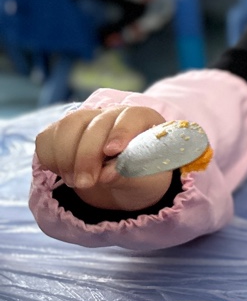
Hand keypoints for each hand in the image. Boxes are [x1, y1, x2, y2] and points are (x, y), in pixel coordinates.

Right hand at [34, 105, 171, 210]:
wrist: (121, 186)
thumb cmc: (140, 179)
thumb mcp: (145, 183)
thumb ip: (129, 176)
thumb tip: (106, 174)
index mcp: (143, 120)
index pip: (132, 117)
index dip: (121, 131)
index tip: (112, 151)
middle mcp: (113, 114)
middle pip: (96, 124)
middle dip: (87, 156)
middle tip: (85, 183)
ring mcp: (86, 119)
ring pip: (68, 126)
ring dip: (67, 157)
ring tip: (76, 182)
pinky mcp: (61, 130)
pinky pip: (48, 137)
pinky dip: (51, 158)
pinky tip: (64, 173)